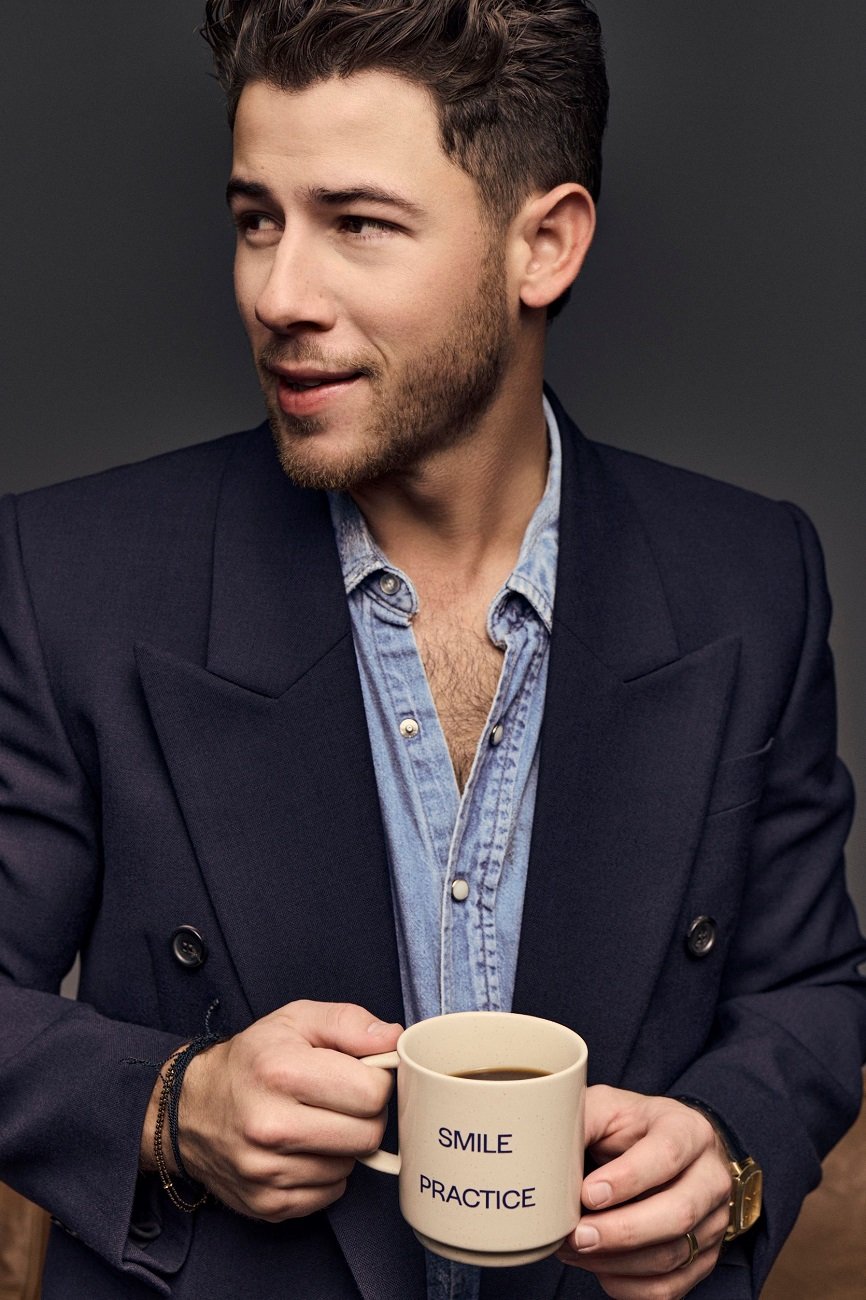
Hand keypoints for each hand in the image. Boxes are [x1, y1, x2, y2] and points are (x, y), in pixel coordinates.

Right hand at [140, 1000, 401, 1220]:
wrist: (189, 1107)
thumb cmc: (252, 1059)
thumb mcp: (297, 1020)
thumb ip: (350, 1022)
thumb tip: (394, 1039)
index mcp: (282, 1073)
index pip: (373, 1093)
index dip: (376, 1080)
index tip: (359, 1074)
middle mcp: (271, 1126)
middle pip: (368, 1135)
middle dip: (365, 1114)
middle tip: (342, 1099)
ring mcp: (267, 1172)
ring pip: (350, 1166)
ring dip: (344, 1145)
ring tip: (317, 1121)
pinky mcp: (267, 1204)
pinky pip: (329, 1194)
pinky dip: (325, 1172)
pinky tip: (304, 1148)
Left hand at [557, 1086, 731, 1299]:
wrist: (669, 1149)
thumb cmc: (632, 1127)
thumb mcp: (607, 1107)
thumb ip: (582, 1120)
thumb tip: (548, 1148)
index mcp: (689, 1130)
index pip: (667, 1155)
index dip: (628, 1179)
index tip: (588, 1193)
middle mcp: (710, 1177)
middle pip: (678, 1213)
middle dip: (621, 1231)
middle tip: (576, 1235)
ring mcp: (713, 1221)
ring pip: (672, 1256)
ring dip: (616, 1261)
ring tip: (574, 1248)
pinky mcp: (703, 1258)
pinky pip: (669, 1287)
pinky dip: (627, 1285)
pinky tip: (598, 1267)